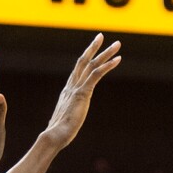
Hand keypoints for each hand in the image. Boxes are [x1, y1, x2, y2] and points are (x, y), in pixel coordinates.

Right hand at [44, 34, 120, 149]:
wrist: (54, 136)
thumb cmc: (58, 135)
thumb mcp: (64, 123)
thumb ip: (65, 119)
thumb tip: (61, 128)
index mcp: (67, 93)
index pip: (76, 72)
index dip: (84, 60)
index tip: (91, 52)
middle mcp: (71, 87)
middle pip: (83, 62)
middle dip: (93, 48)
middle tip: (101, 36)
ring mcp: (76, 89)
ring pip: (92, 64)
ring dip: (105, 53)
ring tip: (117, 44)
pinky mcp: (83, 93)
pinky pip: (96, 74)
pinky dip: (108, 65)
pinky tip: (118, 59)